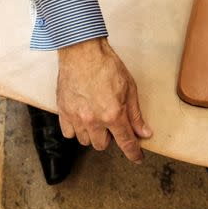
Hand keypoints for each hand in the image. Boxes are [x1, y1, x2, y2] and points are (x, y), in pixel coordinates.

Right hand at [57, 37, 151, 162]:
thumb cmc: (106, 65)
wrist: (82, 51)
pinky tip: (81, 119)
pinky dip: (75, 129)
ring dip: (92, 134)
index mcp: (113, 115)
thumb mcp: (129, 88)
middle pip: (102, 145)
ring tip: (95, 119)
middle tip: (111, 124)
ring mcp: (76, 117)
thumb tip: (144, 133)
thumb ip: (135, 114)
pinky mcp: (63, 111)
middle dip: (110, 138)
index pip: (126, 143)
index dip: (134, 154)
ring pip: (85, 140)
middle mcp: (93, 120)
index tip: (137, 157)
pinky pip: (68, 133)